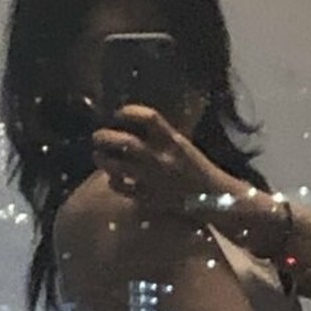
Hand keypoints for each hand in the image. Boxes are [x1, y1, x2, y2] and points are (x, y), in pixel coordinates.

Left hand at [91, 104, 232, 212]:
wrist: (213, 198)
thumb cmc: (198, 169)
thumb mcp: (183, 146)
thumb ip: (161, 137)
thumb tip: (135, 127)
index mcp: (173, 141)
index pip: (149, 117)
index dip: (129, 112)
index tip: (117, 114)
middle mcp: (161, 158)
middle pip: (126, 142)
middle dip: (106, 136)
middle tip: (97, 136)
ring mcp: (153, 179)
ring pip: (119, 166)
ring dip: (104, 159)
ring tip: (97, 155)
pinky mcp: (149, 198)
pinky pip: (124, 189)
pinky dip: (114, 182)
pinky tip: (112, 179)